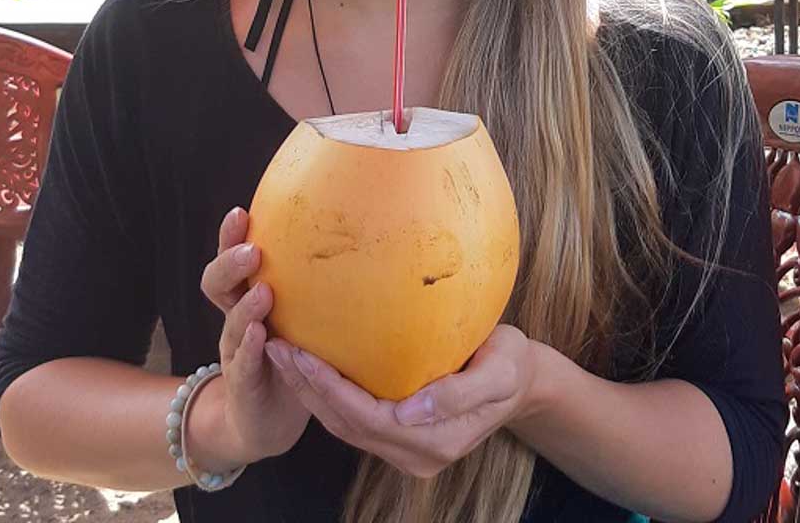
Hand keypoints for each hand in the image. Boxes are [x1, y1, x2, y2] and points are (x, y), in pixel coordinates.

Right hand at [199, 207, 310, 462]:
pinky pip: (244, 363)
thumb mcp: (301, 315)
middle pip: (217, 284)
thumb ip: (317, 283)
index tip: (241, 212)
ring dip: (245, 306)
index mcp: (248, 297)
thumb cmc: (291, 355)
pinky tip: (261, 336)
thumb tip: (360, 237)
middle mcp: (235, 320)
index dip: (231, 237)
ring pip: (230, 323)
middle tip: (252, 251)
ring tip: (264, 291)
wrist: (266, 419)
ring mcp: (235, 352)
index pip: (233, 260)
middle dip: (230, 264)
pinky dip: (250, 348)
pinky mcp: (243, 383)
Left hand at [264, 324, 536, 479]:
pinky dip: (327, 393)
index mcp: (435, 441)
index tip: (302, 354)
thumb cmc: (512, 365)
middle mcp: (414, 453)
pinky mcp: (399, 434)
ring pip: (344, 425)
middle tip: (276, 347)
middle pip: (347, 424)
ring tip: (281, 353)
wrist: (523, 381)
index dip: (330, 389)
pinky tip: (309, 364)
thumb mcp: (499, 372)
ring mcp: (406, 449)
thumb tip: (410, 410)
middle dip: (308, 388)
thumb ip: (457, 394)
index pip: (368, 417)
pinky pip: (354, 418)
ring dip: (310, 392)